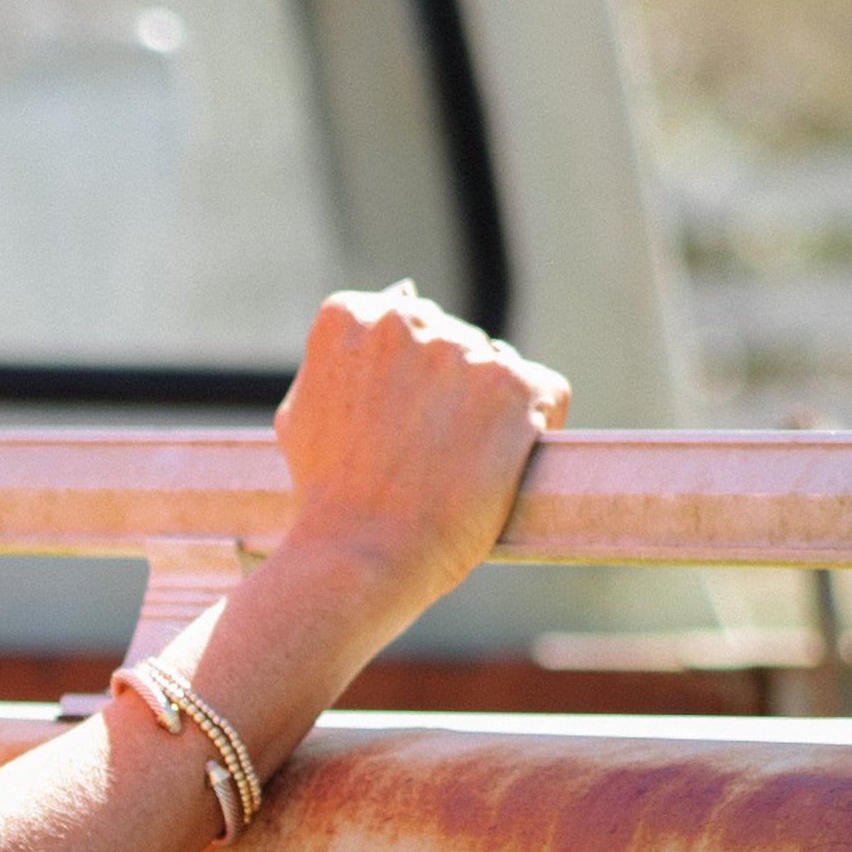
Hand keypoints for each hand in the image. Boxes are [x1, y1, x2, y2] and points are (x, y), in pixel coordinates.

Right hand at [271, 283, 568, 644]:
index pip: (404, 323)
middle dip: (447, 391)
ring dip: (488, 411)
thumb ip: (342, 356)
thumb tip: (399, 295)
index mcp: (350, 317)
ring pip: (498, 368)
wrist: (361, 556)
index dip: (404, 381)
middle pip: (453, 343)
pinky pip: (547, 392)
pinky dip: (535, 426)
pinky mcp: (516, 386)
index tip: (390, 427)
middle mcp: (408, 319)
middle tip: (422, 455)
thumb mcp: (304, 412)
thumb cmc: (328, 499)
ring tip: (454, 466)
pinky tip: (497, 463)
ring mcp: (466, 351)